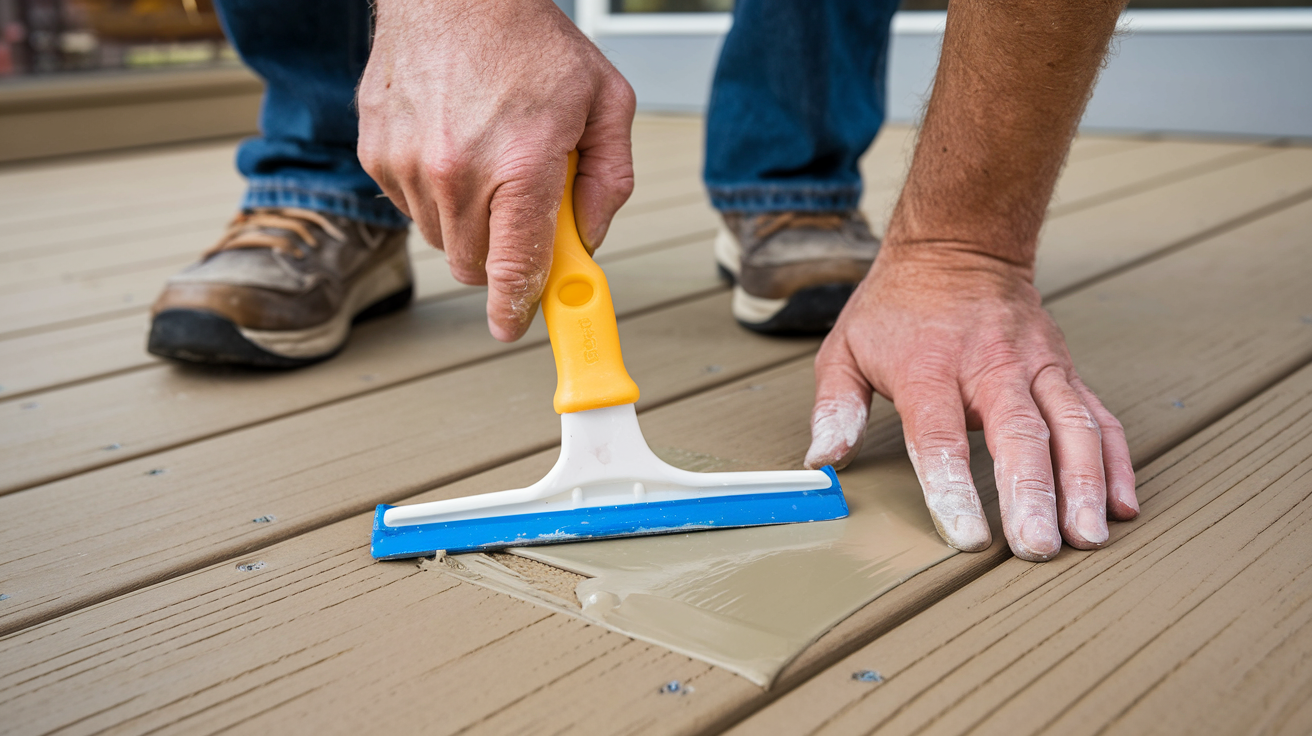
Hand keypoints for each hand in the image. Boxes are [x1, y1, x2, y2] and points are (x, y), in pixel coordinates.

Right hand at [357, 0, 635, 340]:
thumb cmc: (531, 42)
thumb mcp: (606, 102)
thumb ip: (610, 181)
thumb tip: (588, 239)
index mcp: (521, 162)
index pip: (516, 266)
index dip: (517, 309)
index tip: (515, 327)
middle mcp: (457, 171)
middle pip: (475, 265)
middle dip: (502, 256)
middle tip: (521, 214)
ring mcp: (409, 164)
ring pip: (440, 239)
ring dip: (468, 222)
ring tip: (488, 161)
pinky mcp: (377, 155)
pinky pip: (409, 206)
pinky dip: (435, 193)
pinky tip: (454, 145)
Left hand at [804, 247, 1138, 560]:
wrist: (957, 246)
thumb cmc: (897, 308)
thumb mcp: (845, 349)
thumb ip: (834, 407)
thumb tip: (823, 461)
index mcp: (930, 367)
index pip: (941, 436)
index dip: (953, 487)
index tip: (967, 535)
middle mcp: (992, 366)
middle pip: (1020, 434)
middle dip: (1033, 494)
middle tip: (1038, 548)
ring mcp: (1037, 367)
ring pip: (1073, 427)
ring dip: (1085, 484)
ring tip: (1087, 538)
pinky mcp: (1065, 370)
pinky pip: (1100, 417)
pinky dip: (1115, 461)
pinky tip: (1120, 505)